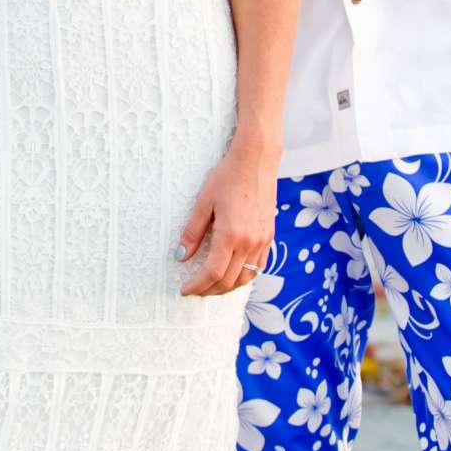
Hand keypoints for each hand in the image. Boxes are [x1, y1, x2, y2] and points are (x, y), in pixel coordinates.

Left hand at [178, 138, 276, 296]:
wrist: (256, 160)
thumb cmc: (228, 177)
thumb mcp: (203, 202)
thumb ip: (192, 232)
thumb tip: (181, 256)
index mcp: (231, 234)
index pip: (213, 272)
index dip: (197, 286)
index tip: (185, 289)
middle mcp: (249, 242)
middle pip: (229, 280)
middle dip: (209, 290)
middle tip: (195, 290)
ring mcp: (262, 240)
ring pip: (246, 278)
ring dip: (227, 287)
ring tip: (211, 286)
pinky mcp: (269, 236)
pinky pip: (258, 266)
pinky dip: (244, 276)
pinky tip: (232, 273)